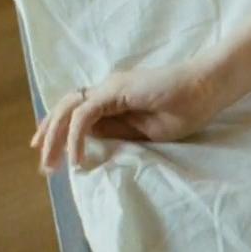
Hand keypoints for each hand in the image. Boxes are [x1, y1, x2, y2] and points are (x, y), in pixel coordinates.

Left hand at [30, 62, 223, 173]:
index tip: (51, 154)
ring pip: (68, 109)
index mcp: (115, 98)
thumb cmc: (187, 109)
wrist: (206, 88)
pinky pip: (85, 115)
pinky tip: (76, 157)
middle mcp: (107, 89)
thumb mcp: (147, 131)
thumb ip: (119, 131)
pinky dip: (76, 136)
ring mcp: (109, 87)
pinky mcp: (114, 90)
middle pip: (65, 109)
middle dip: (49, 136)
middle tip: (44, 165)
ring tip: (50, 163)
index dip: (60, 131)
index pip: (77, 112)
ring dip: (54, 136)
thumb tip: (89, 137)